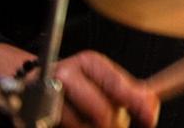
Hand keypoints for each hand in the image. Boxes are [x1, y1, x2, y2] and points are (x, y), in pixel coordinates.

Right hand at [31, 51, 159, 127]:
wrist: (33, 86)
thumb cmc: (77, 85)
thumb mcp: (103, 81)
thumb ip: (129, 92)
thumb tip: (150, 104)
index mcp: (89, 62)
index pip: (117, 86)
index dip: (136, 104)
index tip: (150, 118)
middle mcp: (66, 74)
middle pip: (102, 113)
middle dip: (113, 125)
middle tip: (115, 124)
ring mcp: (45, 95)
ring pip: (81, 127)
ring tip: (88, 122)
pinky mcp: (32, 114)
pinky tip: (73, 124)